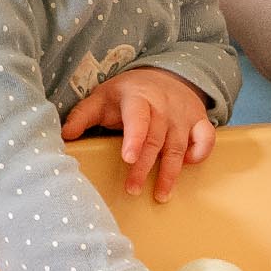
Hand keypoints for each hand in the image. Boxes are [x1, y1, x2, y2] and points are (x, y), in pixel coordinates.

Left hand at [60, 66, 215, 200]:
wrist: (166, 76)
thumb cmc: (129, 93)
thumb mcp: (102, 97)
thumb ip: (83, 115)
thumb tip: (64, 135)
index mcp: (138, 99)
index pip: (138, 118)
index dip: (135, 138)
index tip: (128, 158)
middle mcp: (164, 107)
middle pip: (156, 140)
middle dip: (145, 166)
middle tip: (132, 189)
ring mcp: (183, 116)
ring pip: (179, 146)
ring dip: (171, 171)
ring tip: (161, 194)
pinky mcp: (199, 121)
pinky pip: (205, 139)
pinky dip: (200, 153)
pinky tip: (188, 166)